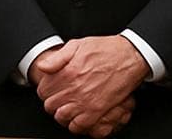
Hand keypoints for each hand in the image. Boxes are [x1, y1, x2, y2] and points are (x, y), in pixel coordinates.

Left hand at [33, 36, 147, 134]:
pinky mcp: (97, 111)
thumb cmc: (105, 49)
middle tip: (59, 98)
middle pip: (50, 105)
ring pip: (61, 117)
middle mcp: (74, 88)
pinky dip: (75, 124)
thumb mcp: (77, 44)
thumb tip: (42, 67)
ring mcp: (85, 101)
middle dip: (52, 102)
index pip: (43, 90)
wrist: (129, 57)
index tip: (51, 88)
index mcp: (67, 72)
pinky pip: (78, 126)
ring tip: (67, 107)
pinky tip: (77, 116)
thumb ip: (57, 58)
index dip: (45, 89)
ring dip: (62, 113)